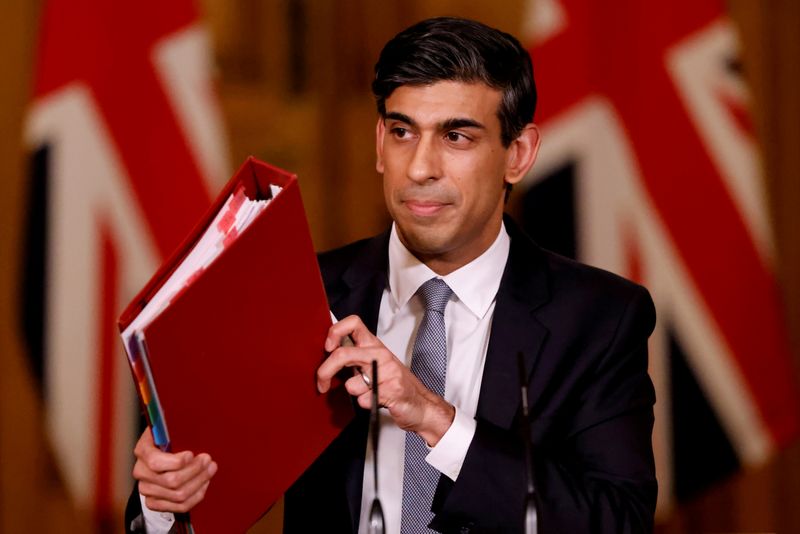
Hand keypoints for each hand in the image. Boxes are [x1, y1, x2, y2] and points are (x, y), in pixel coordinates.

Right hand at [132, 429, 217, 512]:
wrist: (159, 453)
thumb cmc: (169, 437)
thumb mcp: (169, 427)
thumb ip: (178, 425)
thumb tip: (193, 416)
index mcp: (143, 450)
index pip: (156, 462)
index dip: (176, 461)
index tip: (192, 454)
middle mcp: (141, 472)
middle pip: (171, 481)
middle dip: (195, 471)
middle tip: (208, 460)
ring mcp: (147, 490)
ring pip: (178, 495)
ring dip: (200, 482)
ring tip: (210, 469)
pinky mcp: (155, 502)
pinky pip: (180, 507)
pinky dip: (196, 495)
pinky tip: (204, 483)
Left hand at [316, 315, 454, 445]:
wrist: (422, 405)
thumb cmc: (395, 384)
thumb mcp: (374, 364)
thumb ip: (355, 358)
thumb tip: (327, 355)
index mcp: (374, 345)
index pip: (353, 323)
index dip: (335, 332)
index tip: (327, 347)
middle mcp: (379, 354)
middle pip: (343, 354)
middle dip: (325, 372)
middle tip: (321, 383)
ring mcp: (387, 372)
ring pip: (351, 384)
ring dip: (355, 393)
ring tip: (370, 392)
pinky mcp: (392, 391)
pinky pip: (363, 400)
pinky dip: (366, 404)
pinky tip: (378, 401)